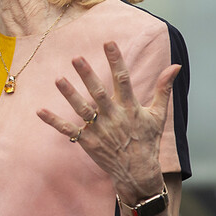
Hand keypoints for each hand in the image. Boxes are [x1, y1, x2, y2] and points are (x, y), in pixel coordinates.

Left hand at [36, 40, 179, 198]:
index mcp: (130, 108)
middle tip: (76, 58)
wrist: (138, 172)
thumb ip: (163, 89)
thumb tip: (175, 66)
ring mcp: (99, 130)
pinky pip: (68, 130)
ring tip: (58, 79)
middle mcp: (114, 117)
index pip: (123, 80)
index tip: (109, 43)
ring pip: (82, 109)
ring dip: (69, 95)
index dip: (116, 61)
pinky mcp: (87, 141)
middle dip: (88, 75)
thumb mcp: (158, 115)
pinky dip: (54, 121)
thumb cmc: (147, 140)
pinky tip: (40, 110)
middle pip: (99, 93)